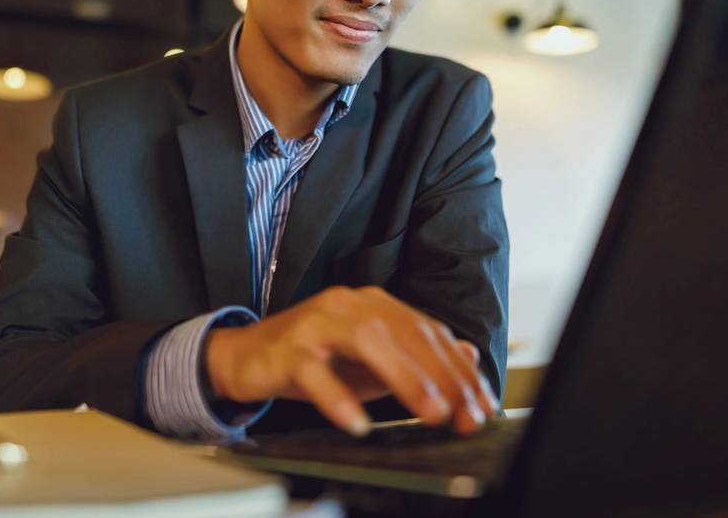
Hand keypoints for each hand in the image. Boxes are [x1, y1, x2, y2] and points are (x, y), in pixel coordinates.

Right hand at [204, 285, 497, 436]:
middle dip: (442, 376)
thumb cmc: (312, 357)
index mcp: (371, 303)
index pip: (426, 330)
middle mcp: (347, 305)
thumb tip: (467, 354)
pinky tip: (357, 423)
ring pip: (366, 341)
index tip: (483, 404)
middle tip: (465, 414)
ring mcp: (315, 324)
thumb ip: (415, 356)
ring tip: (430, 412)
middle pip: (403, 332)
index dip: (459, 368)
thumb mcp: (370, 360)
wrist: (245, 355)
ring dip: (404, 378)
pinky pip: (313, 372)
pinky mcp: (286, 351)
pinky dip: (337, 398)